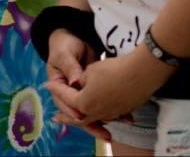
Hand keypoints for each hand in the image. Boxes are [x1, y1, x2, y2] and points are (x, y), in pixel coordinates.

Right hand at [45, 30, 110, 140]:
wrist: (74, 38)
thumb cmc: (65, 45)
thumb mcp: (64, 54)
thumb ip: (70, 67)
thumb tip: (75, 82)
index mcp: (57, 85)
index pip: (62, 102)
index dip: (71, 111)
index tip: (80, 117)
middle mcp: (70, 94)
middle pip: (78, 113)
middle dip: (90, 125)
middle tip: (103, 135)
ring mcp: (83, 94)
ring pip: (92, 111)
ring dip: (104, 122)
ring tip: (116, 130)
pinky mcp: (95, 91)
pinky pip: (103, 104)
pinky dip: (114, 112)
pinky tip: (125, 118)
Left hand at [50, 49, 171, 126]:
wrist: (141, 72)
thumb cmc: (112, 69)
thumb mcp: (90, 71)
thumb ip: (79, 80)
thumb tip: (76, 84)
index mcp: (84, 102)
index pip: (67, 98)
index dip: (57, 90)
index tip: (48, 86)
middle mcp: (97, 112)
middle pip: (78, 117)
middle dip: (66, 117)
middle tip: (56, 119)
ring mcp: (111, 114)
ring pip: (93, 119)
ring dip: (83, 121)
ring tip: (75, 120)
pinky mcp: (123, 111)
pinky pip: (108, 116)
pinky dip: (99, 118)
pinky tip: (98, 118)